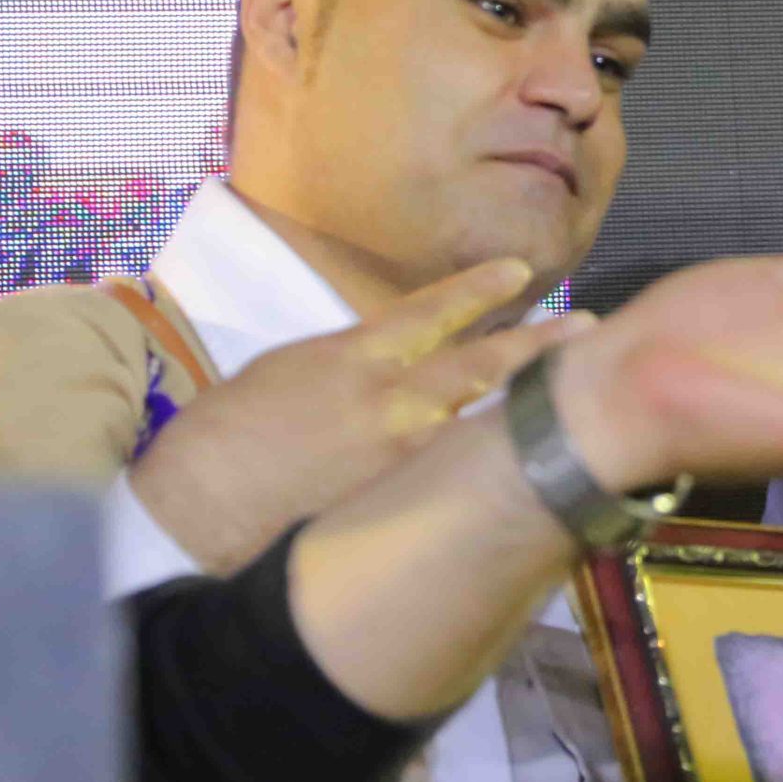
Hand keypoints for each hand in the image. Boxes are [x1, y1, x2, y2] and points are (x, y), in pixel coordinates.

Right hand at [133, 258, 572, 573]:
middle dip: (538, 344)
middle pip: (482, 365)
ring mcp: (405, 458)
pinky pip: (462, 479)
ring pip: (485, 423)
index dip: (479, 289)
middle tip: (585, 328)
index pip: (430, 311)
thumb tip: (382, 365)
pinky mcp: (406, 507)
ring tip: (572, 398)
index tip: (521, 269)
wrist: (196, 512)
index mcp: (353, 356)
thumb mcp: (283, 375)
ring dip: (529, 408)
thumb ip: (346, 366)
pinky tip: (526, 468)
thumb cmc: (220, 438)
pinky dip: (495, 467)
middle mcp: (392, 400)